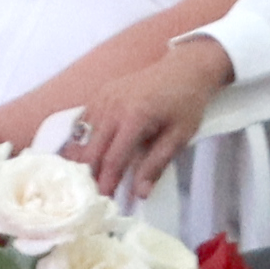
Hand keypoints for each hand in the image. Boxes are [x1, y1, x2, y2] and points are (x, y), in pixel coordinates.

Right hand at [75, 36, 228, 205]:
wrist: (185, 69)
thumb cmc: (186, 103)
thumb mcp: (179, 136)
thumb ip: (156, 164)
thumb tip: (140, 193)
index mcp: (135, 117)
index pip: (113, 158)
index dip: (107, 181)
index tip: (103, 199)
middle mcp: (113, 106)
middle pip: (92, 148)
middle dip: (91, 173)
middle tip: (92, 193)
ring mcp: (104, 97)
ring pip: (84, 135)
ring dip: (85, 157)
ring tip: (89, 177)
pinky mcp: (101, 93)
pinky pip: (84, 120)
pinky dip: (83, 138)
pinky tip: (88, 152)